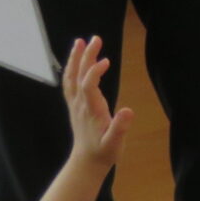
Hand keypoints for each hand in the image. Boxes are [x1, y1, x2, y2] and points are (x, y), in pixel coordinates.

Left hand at [61, 37, 133, 170]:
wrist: (87, 162)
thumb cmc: (104, 152)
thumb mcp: (115, 143)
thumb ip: (120, 127)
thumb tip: (128, 111)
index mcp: (91, 110)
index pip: (88, 85)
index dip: (94, 71)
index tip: (107, 60)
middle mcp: (80, 105)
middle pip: (79, 76)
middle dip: (85, 56)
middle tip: (95, 38)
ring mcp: (76, 105)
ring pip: (71, 78)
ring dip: (76, 59)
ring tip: (82, 42)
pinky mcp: (76, 106)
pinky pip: (71, 84)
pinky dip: (73, 69)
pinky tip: (79, 61)